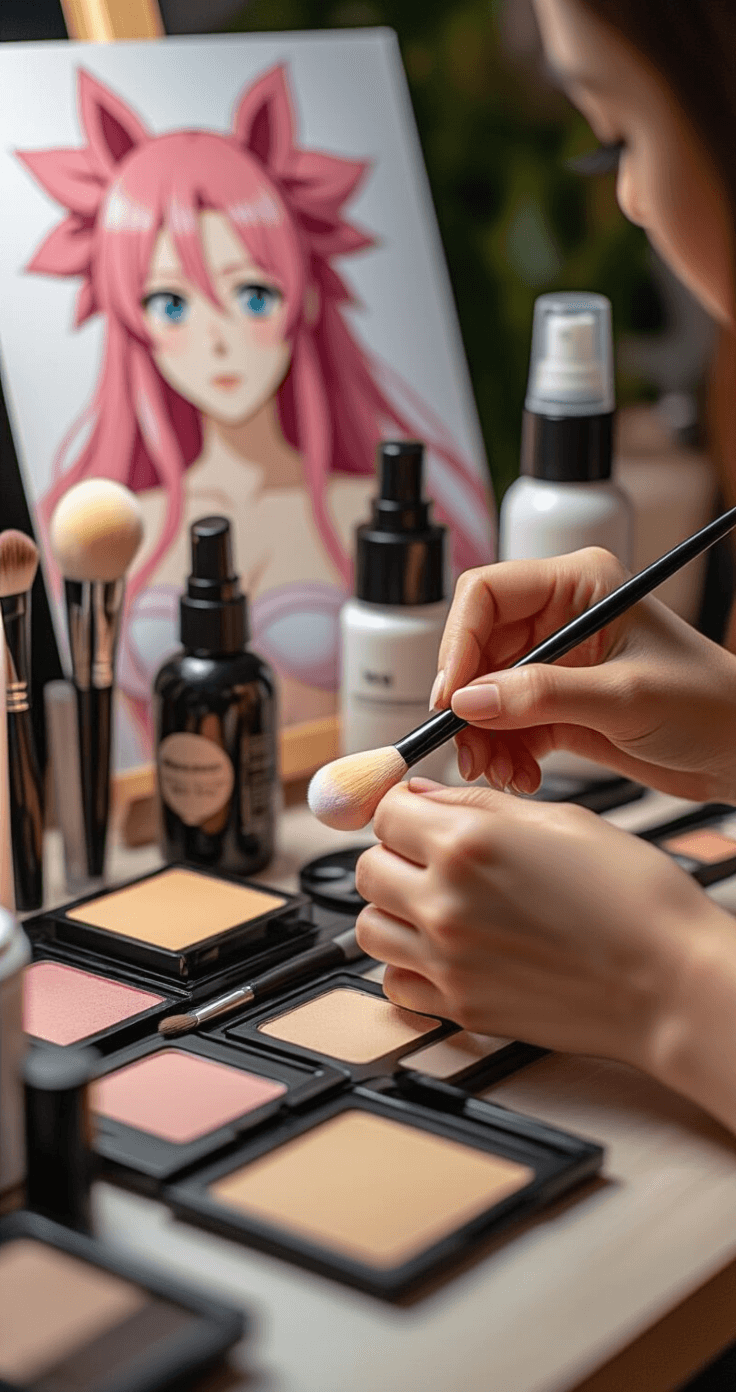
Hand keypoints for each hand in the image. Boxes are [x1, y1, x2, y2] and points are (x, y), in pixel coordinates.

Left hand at [354, 780, 722, 1073]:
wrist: (671, 981)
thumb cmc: (635, 899)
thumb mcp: (562, 820)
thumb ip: (479, 804)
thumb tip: (425, 796)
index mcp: (468, 843)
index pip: (386, 812)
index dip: (402, 807)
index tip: (416, 814)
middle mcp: (445, 901)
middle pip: (367, 867)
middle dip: (394, 855)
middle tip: (430, 857)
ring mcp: (447, 960)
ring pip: (369, 926)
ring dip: (393, 909)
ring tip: (436, 903)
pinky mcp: (460, 1007)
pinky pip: (394, 982)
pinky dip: (406, 964)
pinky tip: (442, 950)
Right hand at [432, 547, 735, 802]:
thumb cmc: (708, 703)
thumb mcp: (625, 697)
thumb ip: (544, 695)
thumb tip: (471, 700)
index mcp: (579, 584)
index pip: (488, 594)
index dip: (459, 642)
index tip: (452, 695)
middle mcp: (561, 617)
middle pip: (477, 649)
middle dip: (468, 703)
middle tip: (467, 748)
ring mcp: (556, 663)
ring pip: (485, 693)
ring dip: (483, 737)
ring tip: (499, 771)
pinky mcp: (556, 706)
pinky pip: (505, 725)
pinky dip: (503, 754)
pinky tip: (521, 776)